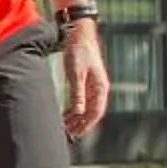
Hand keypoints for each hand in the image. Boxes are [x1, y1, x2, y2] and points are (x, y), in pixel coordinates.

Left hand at [59, 21, 110, 138]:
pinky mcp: (85, 81)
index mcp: (100, 88)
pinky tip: (66, 113)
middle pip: (92, 112)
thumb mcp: (75, 73)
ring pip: (87, 107)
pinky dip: (75, 108)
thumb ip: (77, 93)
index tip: (77, 134)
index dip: (87, 125)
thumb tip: (78, 113)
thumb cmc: (78, 51)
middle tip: (69, 134)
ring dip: (77, 117)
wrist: (79, 34)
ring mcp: (93, 85)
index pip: (96, 113)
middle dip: (81, 124)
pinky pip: (82, 100)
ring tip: (66, 126)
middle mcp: (99, 88)